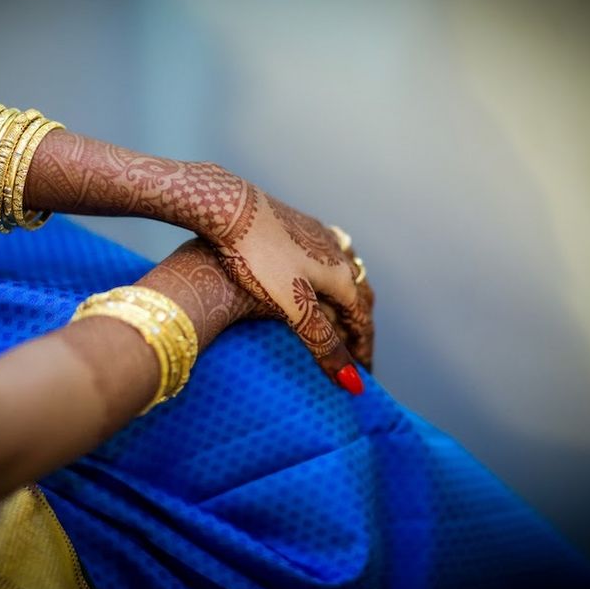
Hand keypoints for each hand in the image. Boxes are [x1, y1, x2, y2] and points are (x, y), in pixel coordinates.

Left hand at [197, 177, 374, 392]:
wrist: (228, 206)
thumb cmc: (258, 258)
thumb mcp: (292, 306)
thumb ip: (321, 341)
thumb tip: (352, 382)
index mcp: (339, 275)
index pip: (361, 319)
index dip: (362, 348)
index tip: (362, 374)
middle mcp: (335, 252)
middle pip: (358, 294)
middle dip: (358, 324)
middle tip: (354, 349)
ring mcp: (316, 234)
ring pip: (343, 270)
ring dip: (347, 296)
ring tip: (342, 314)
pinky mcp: (295, 224)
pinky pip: (324, 253)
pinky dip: (329, 274)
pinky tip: (315, 271)